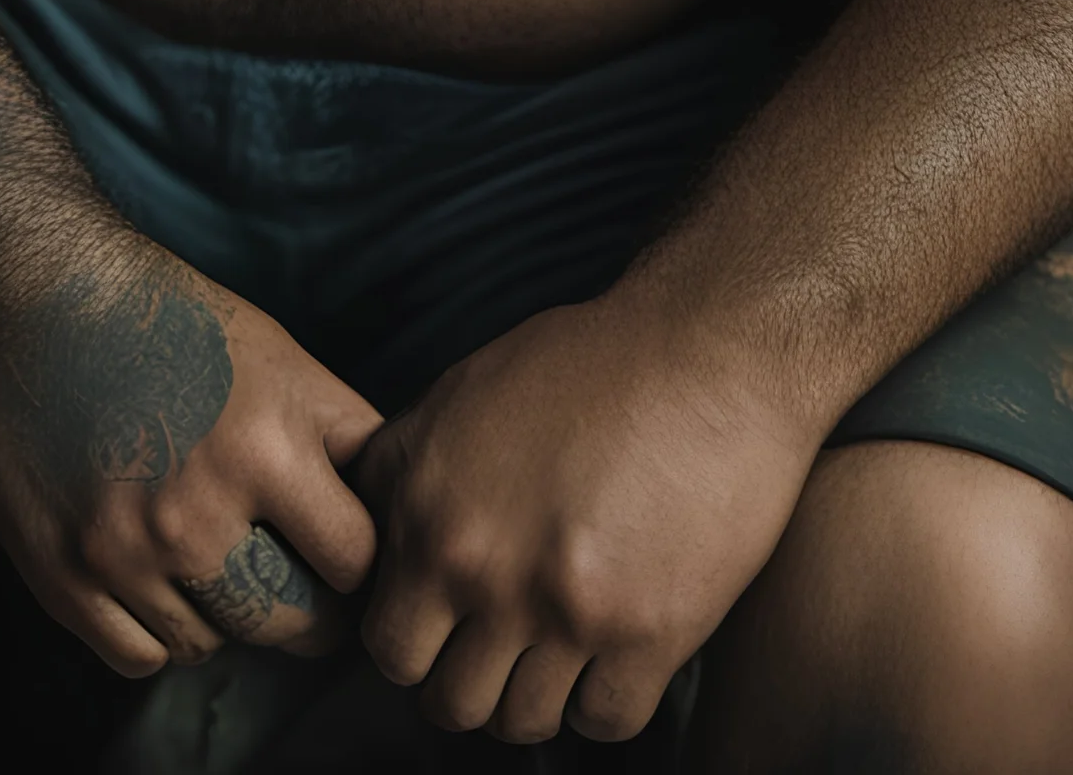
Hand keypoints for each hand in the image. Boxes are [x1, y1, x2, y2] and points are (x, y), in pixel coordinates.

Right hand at [0, 235, 382, 676]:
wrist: (32, 289)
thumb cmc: (164, 316)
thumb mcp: (276, 353)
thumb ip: (338, 436)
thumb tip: (392, 514)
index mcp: (266, 442)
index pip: (356, 562)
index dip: (358, 564)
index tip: (342, 557)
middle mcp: (198, 509)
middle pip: (290, 623)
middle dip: (304, 611)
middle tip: (293, 585)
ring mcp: (125, 551)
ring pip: (212, 645)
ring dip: (220, 616)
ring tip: (209, 560)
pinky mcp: (62, 576)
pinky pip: (140, 657)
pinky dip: (154, 631)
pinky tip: (153, 576)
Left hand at [356, 282, 820, 743]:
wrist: (708, 350)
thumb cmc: (589, 361)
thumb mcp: (462, 391)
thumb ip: (402, 469)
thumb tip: (364, 525)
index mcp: (433, 515)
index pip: (388, 645)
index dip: (418, 640)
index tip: (450, 624)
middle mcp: (488, 572)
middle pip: (448, 703)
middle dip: (470, 679)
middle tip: (503, 643)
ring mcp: (569, 611)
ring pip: (522, 722)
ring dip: (538, 691)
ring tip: (560, 643)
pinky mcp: (651, 633)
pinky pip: (604, 720)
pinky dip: (604, 697)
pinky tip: (613, 650)